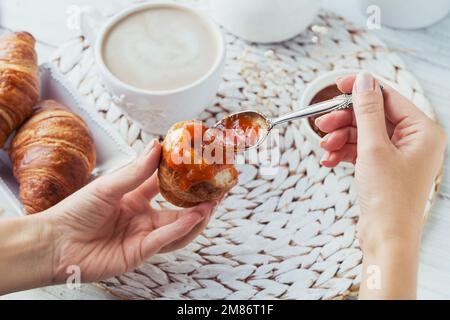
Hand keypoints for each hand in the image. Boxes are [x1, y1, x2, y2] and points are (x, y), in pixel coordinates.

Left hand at [42, 140, 217, 283]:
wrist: (54, 243)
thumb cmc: (74, 212)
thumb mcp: (108, 186)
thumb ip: (136, 171)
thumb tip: (157, 146)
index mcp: (134, 198)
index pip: (165, 186)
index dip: (183, 177)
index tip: (199, 164)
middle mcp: (142, 218)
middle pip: (178, 211)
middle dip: (199, 201)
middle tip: (218, 188)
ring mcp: (143, 236)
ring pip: (178, 229)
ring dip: (197, 217)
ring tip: (213, 203)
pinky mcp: (140, 253)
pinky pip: (165, 240)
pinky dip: (181, 229)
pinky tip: (194, 217)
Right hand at [315, 72, 445, 298]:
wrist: (386, 238)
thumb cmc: (388, 198)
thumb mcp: (373, 148)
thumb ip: (367, 111)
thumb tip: (364, 80)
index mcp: (423, 131)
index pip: (388, 97)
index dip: (360, 90)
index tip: (337, 85)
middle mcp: (414, 140)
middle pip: (373, 116)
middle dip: (345, 120)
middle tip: (322, 123)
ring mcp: (399, 155)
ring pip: (363, 133)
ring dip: (341, 138)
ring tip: (325, 147)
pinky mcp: (384, 167)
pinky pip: (361, 150)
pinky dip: (344, 153)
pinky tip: (329, 160)